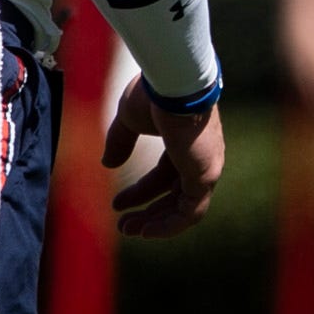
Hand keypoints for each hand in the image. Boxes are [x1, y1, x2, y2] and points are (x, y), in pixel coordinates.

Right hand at [105, 79, 224, 238]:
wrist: (172, 82)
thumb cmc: (153, 92)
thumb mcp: (129, 118)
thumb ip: (121, 141)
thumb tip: (108, 164)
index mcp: (186, 142)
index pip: (164, 175)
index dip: (141, 192)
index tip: (118, 204)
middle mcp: (200, 157)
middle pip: (174, 194)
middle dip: (149, 211)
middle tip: (124, 225)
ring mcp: (205, 167)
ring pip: (184, 208)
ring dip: (156, 223)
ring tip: (130, 230)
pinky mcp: (204, 176)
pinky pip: (190, 212)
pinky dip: (170, 225)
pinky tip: (148, 231)